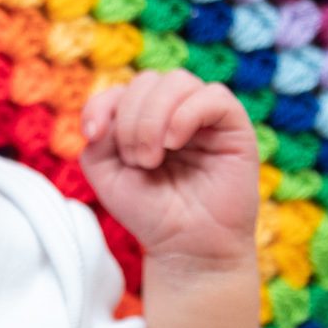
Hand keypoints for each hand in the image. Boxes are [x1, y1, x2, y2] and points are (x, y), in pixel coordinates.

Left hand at [78, 69, 258, 268]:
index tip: (93, 135)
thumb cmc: (150, 211)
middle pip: (147, 81)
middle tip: (137, 162)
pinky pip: (214, 96)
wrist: (186, 246)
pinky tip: (175, 143)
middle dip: (130, 120)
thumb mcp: (107, 175)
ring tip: (152, 159)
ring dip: (153, 118)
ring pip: (177, 81)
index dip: (101, 104)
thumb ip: (98, 140)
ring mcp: (205, 116)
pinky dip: (185, 114)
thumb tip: (106, 115)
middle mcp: (176, 111)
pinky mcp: (234, 126)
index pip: (121, 88)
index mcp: (145, 118)